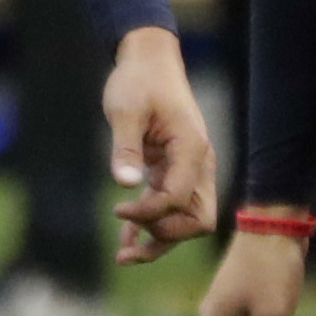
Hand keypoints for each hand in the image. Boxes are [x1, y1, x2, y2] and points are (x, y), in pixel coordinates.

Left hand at [102, 28, 217, 254]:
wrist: (148, 60)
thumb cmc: (138, 80)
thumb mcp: (125, 110)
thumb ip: (125, 147)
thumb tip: (126, 185)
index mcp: (191, 149)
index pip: (179, 198)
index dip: (149, 213)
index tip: (117, 210)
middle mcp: (198, 163)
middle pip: (198, 219)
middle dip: (166, 237)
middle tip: (129, 244)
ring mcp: (189, 168)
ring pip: (187, 218)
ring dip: (159, 239)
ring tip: (124, 255)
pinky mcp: (175, 169)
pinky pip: (171, 206)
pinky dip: (152, 223)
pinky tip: (126, 237)